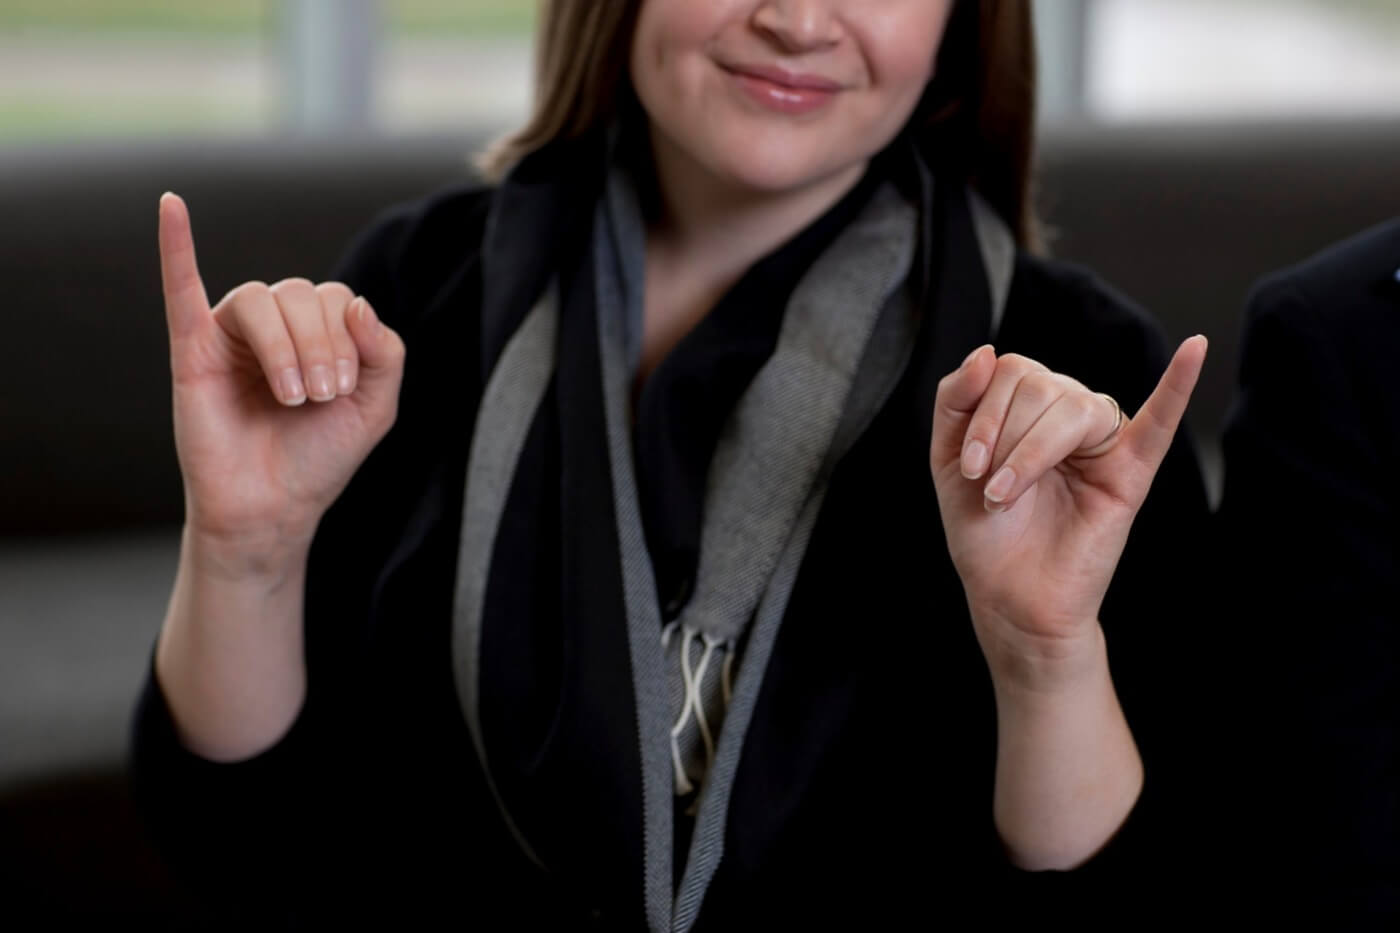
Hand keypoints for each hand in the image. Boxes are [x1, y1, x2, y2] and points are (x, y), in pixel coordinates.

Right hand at [159, 193, 404, 562]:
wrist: (271, 506)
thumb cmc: (319, 457)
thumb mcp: (376, 406)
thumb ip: (385, 353)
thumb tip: (356, 302)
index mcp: (319, 332)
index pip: (337, 300)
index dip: (347, 338)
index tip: (343, 390)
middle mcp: (275, 326)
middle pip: (299, 293)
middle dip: (319, 344)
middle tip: (318, 397)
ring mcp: (231, 334)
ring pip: (259, 299)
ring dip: (284, 346)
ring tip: (291, 396)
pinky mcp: (193, 349)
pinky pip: (180, 287)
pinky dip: (175, 244)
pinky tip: (171, 206)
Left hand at [929, 338, 1206, 688]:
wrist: (1010, 598)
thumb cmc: (984, 532)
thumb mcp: (948, 459)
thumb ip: (956, 400)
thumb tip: (986, 351)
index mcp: (1027, 405)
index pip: (1012, 370)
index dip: (982, 414)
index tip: (966, 466)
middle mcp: (1068, 413)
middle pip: (1041, 385)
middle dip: (1003, 438)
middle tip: (990, 490)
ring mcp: (1103, 441)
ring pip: (1074, 409)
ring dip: (1029, 453)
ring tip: (1007, 496)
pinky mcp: (1132, 472)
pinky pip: (1161, 421)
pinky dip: (1179, 384)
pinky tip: (1195, 348)